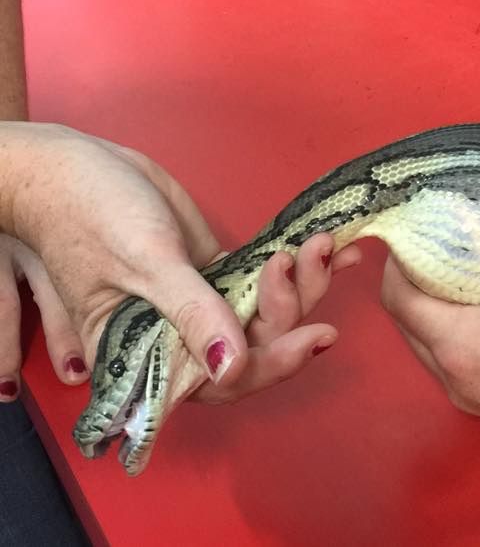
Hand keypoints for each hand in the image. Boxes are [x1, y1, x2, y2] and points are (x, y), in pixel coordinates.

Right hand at [0, 122, 359, 401]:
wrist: (76, 166)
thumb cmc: (89, 215)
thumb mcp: (144, 263)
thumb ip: (191, 314)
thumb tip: (231, 367)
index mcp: (148, 355)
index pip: (219, 381)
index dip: (270, 365)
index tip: (313, 337)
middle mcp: (180, 339)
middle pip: (255, 348)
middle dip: (292, 310)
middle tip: (312, 261)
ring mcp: (203, 306)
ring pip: (267, 314)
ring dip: (304, 284)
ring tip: (322, 244)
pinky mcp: (219, 275)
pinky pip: (265, 280)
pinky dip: (300, 267)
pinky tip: (335, 251)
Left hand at [381, 183, 479, 472]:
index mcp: (464, 344)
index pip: (397, 294)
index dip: (401, 254)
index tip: (424, 224)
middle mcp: (459, 376)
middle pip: (409, 318)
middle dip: (419, 274)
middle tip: (448, 237)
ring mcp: (477, 397)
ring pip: (434, 341)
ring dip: (443, 303)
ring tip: (475, 263)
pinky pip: (461, 359)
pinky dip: (466, 327)